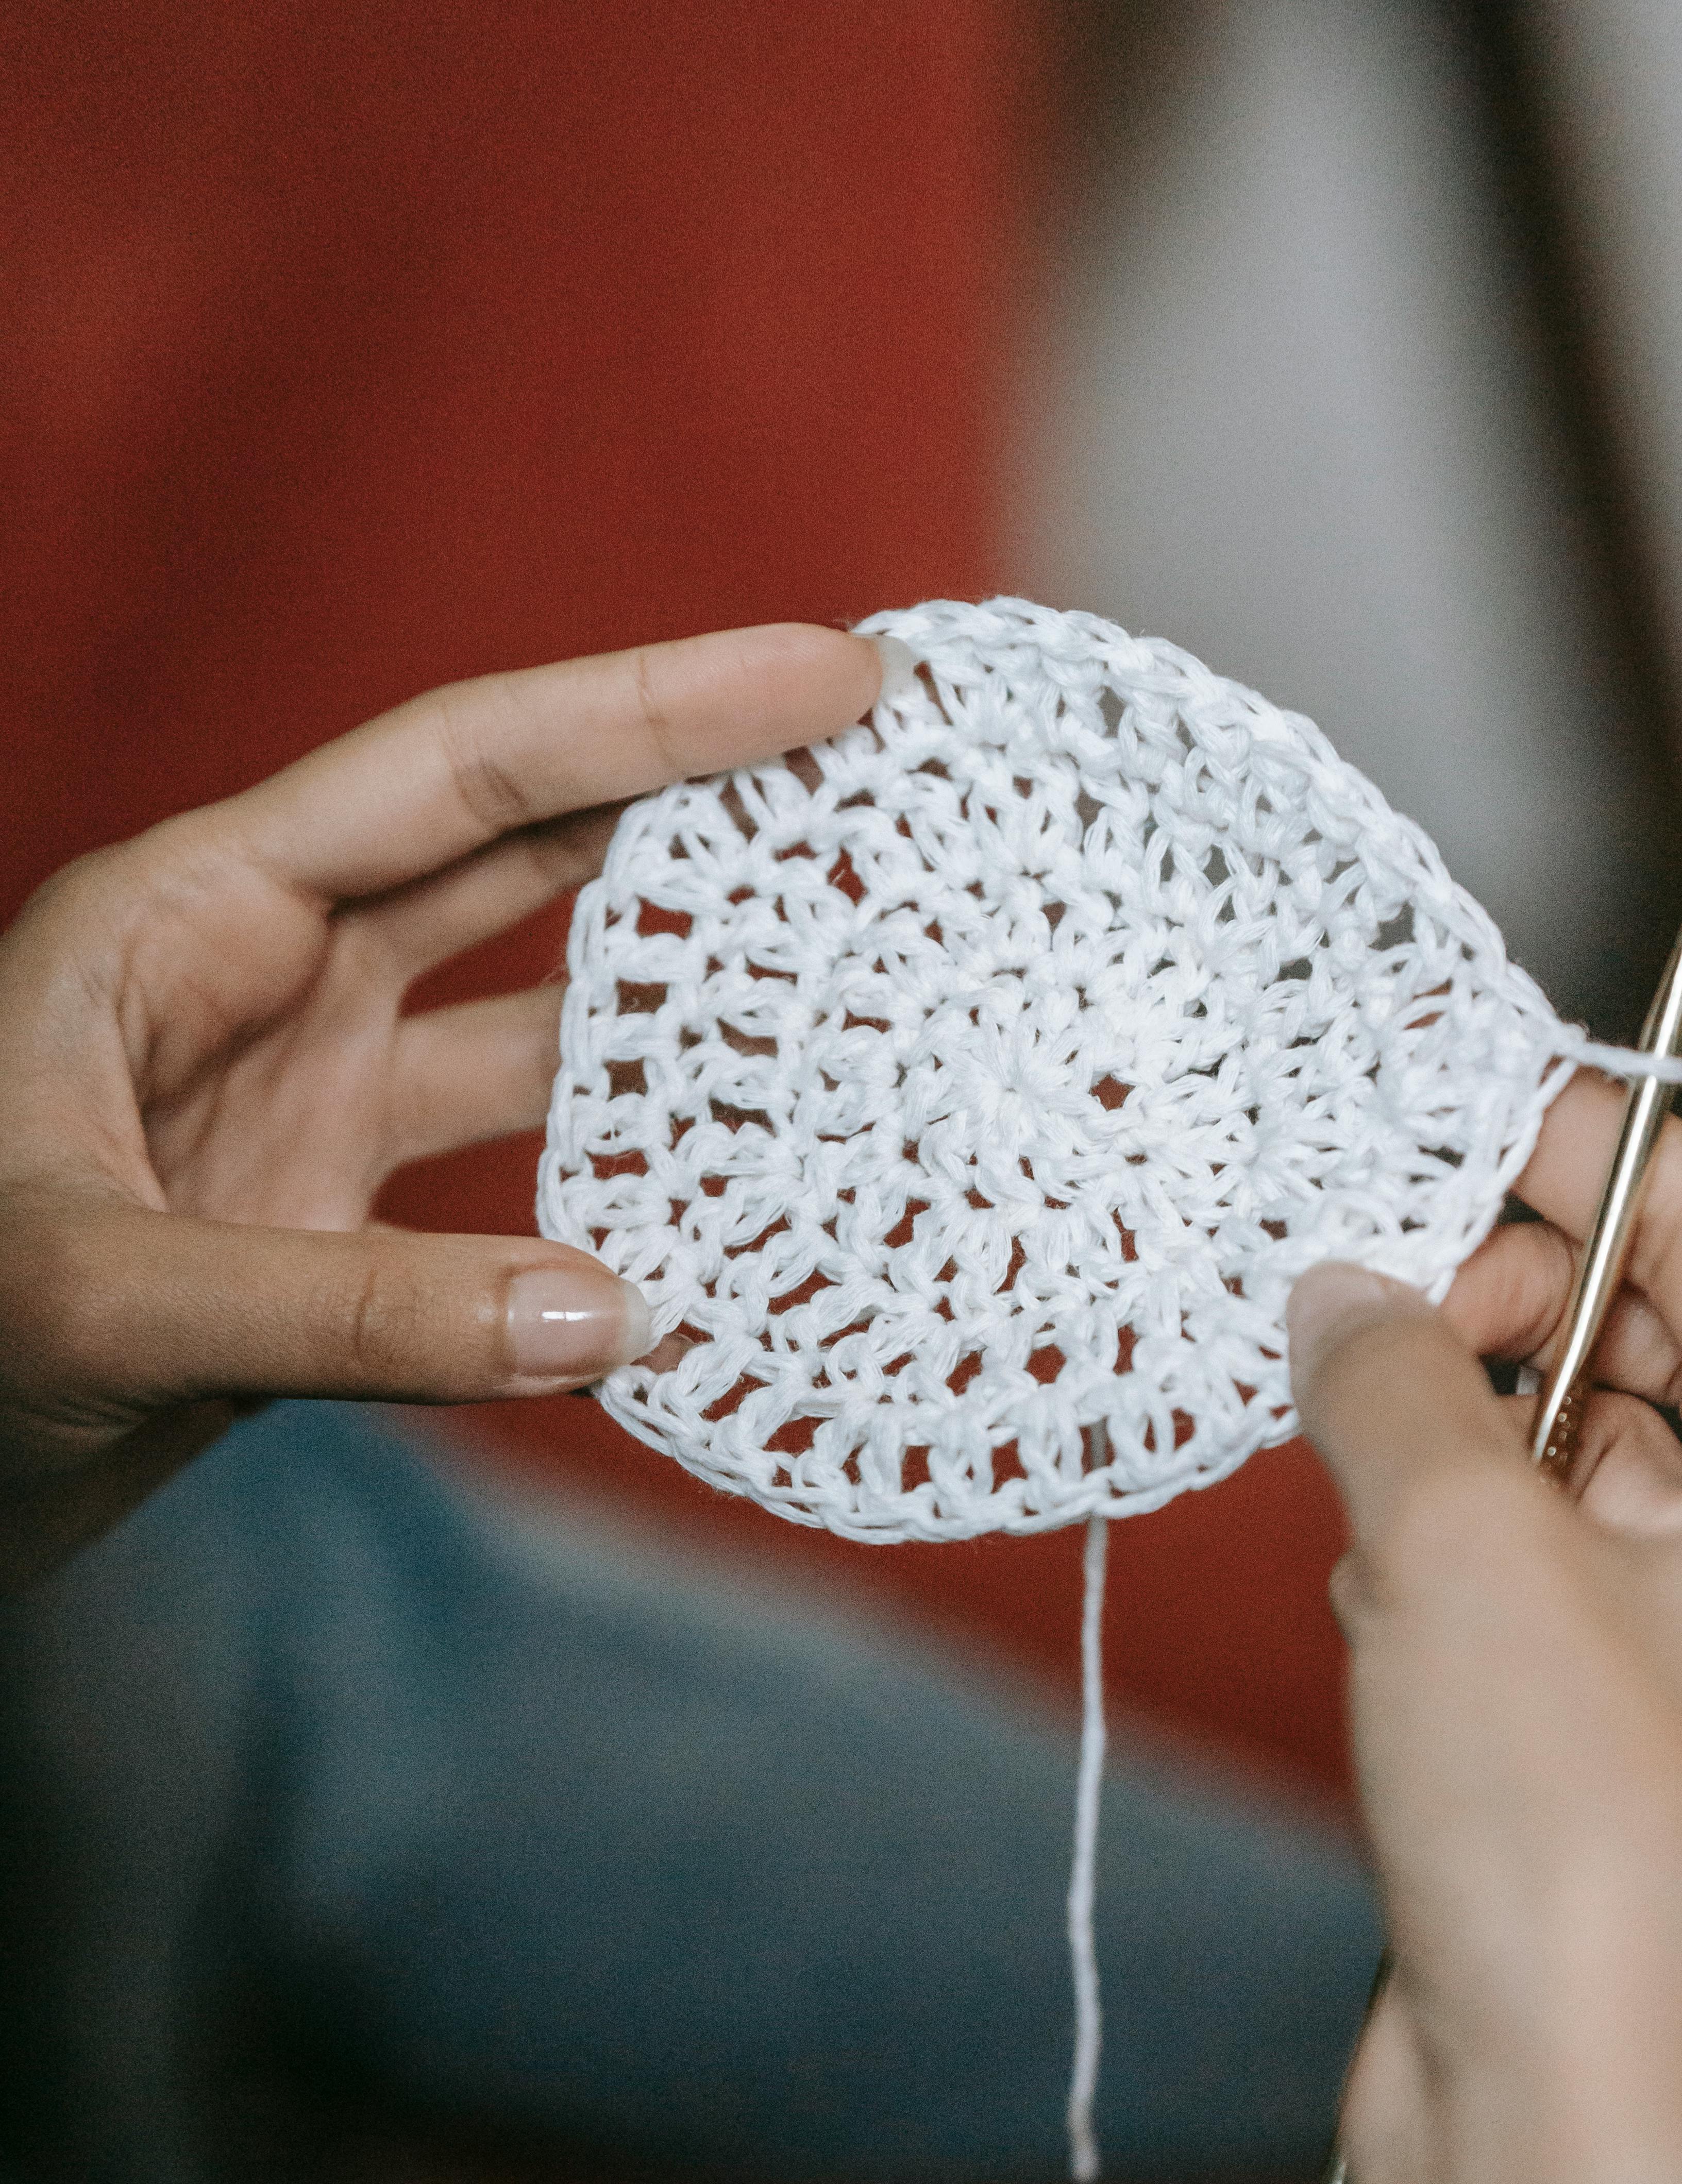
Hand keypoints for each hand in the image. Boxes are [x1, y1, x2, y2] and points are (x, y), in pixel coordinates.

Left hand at [0, 624, 883, 1588]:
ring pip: (539, 1037)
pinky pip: (509, 1199)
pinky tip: (727, 1222)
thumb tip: (612, 1317)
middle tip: (893, 790)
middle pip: (526, 862)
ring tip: (860, 1016)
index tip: (829, 679)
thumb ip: (346, 1310)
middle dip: (703, 821)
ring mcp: (304, 1111)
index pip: (464, 771)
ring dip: (683, 1033)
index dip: (654, 715)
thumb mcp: (99, 1301)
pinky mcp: (327, 1232)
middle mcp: (265, 988)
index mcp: (191, 919)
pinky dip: (617, 1208)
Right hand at [1290, 1084, 1681, 2183]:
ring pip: (1560, 1463)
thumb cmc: (1579, 1843)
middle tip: (1362, 1311)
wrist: (1565, 2121)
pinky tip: (1374, 1611)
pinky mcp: (1603, 1740)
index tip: (1447, 1104)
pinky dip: (1432, 1567)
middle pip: (1644, 1340)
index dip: (1589, 1151)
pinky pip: (1515, 1579)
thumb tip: (1339, 1293)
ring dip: (1445, 1452)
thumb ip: (1394, 1382)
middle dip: (1494, 1313)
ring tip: (1365, 1484)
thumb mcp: (1462, 1549)